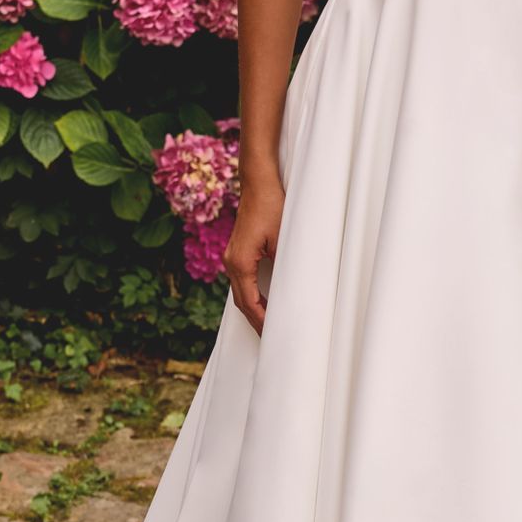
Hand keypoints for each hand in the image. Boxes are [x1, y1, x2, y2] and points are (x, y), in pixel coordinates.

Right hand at [225, 176, 284, 333]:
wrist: (258, 183)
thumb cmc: (272, 206)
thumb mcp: (283, 239)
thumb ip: (283, 266)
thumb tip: (290, 290)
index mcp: (239, 263)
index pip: (249, 302)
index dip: (261, 321)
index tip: (274, 335)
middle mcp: (231, 262)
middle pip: (242, 302)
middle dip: (256, 321)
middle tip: (273, 338)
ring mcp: (232, 257)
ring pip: (241, 292)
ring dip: (254, 309)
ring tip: (270, 324)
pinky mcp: (237, 251)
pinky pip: (243, 281)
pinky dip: (252, 295)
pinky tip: (265, 301)